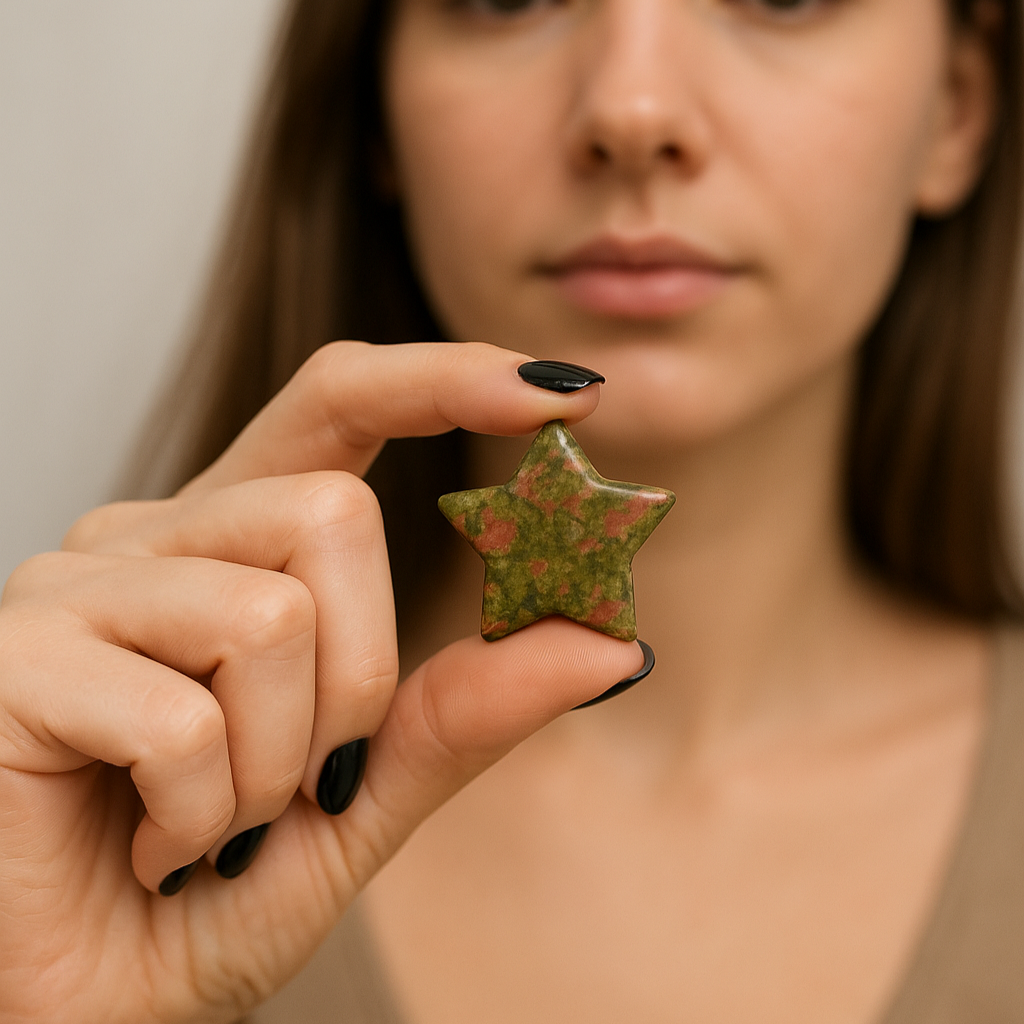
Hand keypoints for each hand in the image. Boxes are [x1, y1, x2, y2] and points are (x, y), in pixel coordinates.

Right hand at [0, 342, 644, 1023]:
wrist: (82, 1005)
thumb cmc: (209, 895)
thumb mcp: (368, 798)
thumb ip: (469, 711)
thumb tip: (614, 645)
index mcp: (237, 547)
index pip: (341, 403)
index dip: (447, 378)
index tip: (563, 395)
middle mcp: (152, 537)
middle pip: (332, 512)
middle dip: (358, 680)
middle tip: (300, 779)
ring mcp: (72, 587)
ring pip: (270, 616)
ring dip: (275, 764)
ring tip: (212, 826)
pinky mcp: (15, 660)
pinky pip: (182, 718)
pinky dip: (200, 815)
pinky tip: (151, 849)